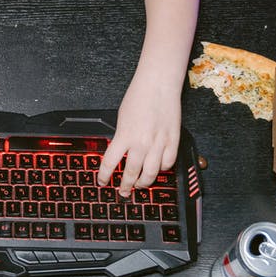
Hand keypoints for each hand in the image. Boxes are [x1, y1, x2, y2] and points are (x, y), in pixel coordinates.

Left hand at [96, 71, 181, 196]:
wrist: (158, 84)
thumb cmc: (138, 97)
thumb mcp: (121, 119)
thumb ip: (121, 137)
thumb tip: (120, 153)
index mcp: (124, 136)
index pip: (110, 163)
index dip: (104, 176)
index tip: (102, 182)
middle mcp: (141, 142)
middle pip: (131, 173)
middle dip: (125, 186)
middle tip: (123, 192)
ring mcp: (158, 143)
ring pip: (151, 174)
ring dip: (144, 183)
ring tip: (140, 185)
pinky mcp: (173, 140)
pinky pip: (168, 163)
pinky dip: (162, 169)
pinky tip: (158, 169)